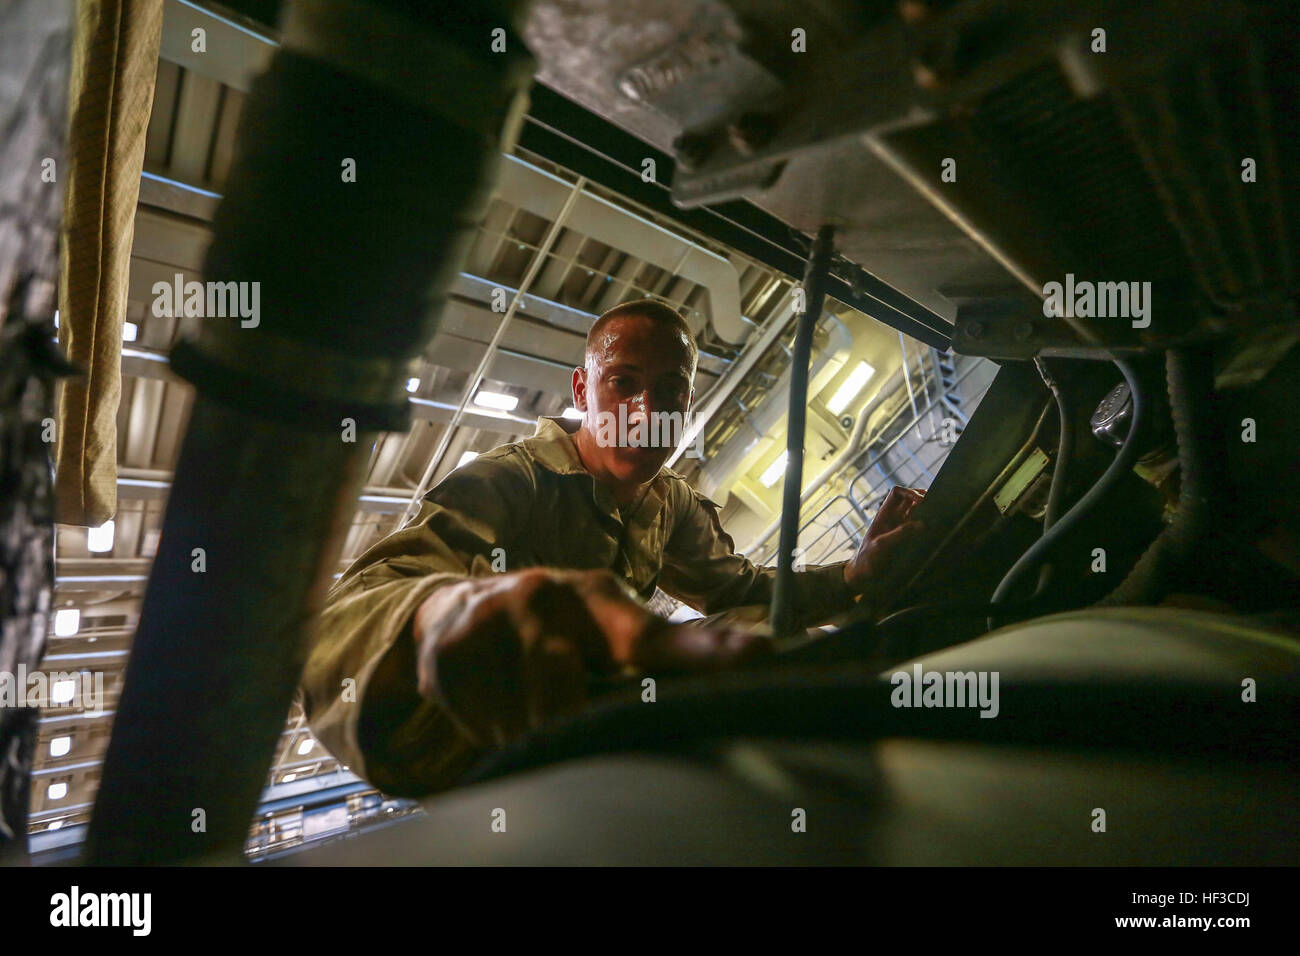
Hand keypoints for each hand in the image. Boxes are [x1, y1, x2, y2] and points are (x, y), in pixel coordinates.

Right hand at [413, 568, 769, 746]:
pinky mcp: (449, 656)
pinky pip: (485, 729)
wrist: (447, 609)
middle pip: (571, 701)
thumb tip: (739, 675)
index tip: (760, 657)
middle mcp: (547, 598)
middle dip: (574, 726)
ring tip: (525, 705)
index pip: (655, 635)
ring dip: (533, 733)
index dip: (708, 652)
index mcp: (597, 598)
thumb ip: (651, 659)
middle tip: (577, 729)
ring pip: (526, 723)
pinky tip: (491, 702)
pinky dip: (495, 733)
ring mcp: (493, 623)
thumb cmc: (547, 629)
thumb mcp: (597, 629)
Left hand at [843, 486, 925, 596]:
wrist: (862, 578)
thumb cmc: (867, 560)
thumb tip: (923, 524)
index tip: (921, 502)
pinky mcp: (906, 542)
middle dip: (923, 500)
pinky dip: (927, 527)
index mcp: (884, 515)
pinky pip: (919, 530)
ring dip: (927, 513)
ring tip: (939, 517)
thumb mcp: (882, 546)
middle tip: (936, 507)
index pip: (897, 493)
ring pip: (917, 514)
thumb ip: (901, 534)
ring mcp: (901, 530)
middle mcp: (894, 520)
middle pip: (911, 500)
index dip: (910, 492)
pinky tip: (936, 531)